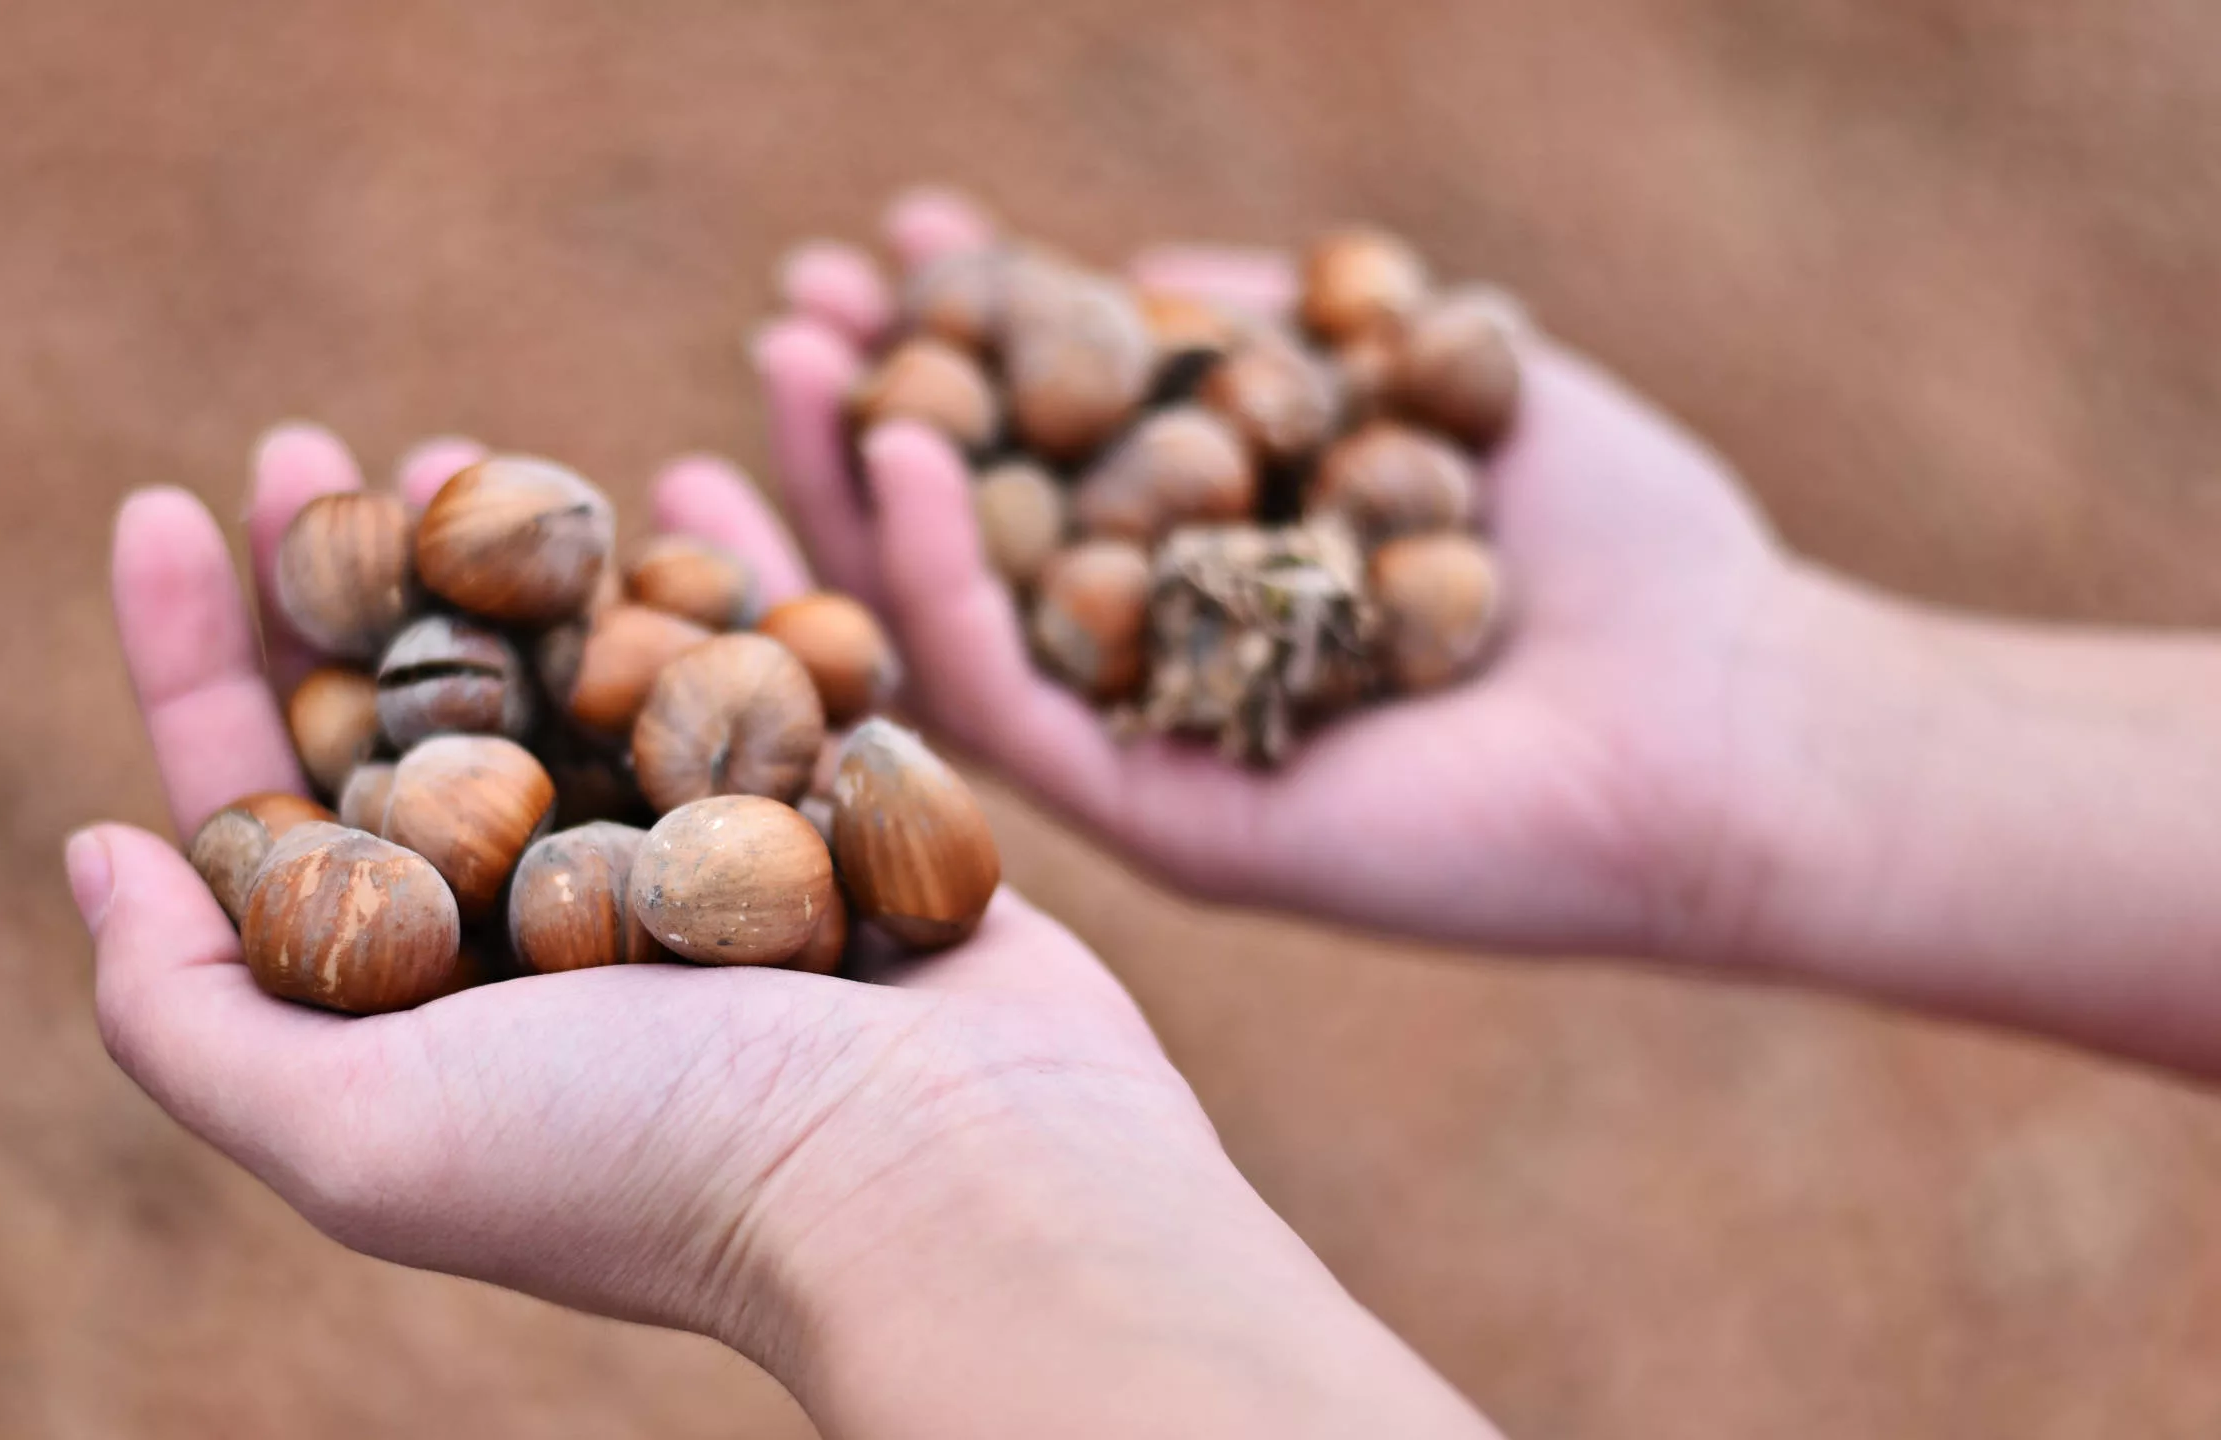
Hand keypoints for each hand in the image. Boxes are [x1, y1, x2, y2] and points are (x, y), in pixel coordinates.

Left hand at [73, 426, 1497, 1435]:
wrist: (952, 1179)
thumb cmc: (652, 1163)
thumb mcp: (356, 1133)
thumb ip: (186, 1015)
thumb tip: (99, 844)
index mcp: (430, 1006)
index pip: (276, 808)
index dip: (202, 658)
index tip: (165, 503)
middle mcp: (554, 933)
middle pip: (419, 718)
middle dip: (352, 578)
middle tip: (317, 447)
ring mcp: (702, 869)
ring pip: (583, 678)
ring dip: (512, 556)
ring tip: (472, 447)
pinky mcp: (840, 819)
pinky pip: (766, 665)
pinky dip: (720, 574)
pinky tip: (673, 482)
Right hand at [715, 188, 1809, 960]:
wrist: (1733, 718)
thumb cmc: (1627, 551)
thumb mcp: (1445, 372)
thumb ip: (1288, 328)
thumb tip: (1135, 268)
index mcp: (1219, 564)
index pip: (1053, 448)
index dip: (971, 340)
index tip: (905, 235)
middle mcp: (1166, 658)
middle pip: (967, 541)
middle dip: (863, 416)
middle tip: (793, 299)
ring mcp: (1156, 745)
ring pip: (948, 629)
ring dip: (850, 493)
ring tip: (790, 354)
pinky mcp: (1165, 825)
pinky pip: (1011, 708)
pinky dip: (941, 581)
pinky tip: (906, 456)